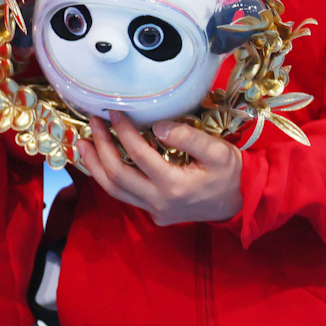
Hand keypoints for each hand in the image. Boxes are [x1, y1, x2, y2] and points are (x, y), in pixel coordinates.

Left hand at [78, 112, 243, 225]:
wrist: (242, 202)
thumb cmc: (231, 173)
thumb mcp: (218, 151)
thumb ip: (188, 137)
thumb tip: (157, 126)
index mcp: (175, 186)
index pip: (139, 155)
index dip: (123, 131)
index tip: (114, 112)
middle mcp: (159, 202)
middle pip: (117, 175)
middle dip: (101, 147)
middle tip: (92, 124)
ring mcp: (155, 211)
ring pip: (115, 191)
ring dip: (95, 166)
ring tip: (82, 144)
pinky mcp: (155, 214)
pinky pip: (125, 196)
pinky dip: (109, 177)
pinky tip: (100, 161)